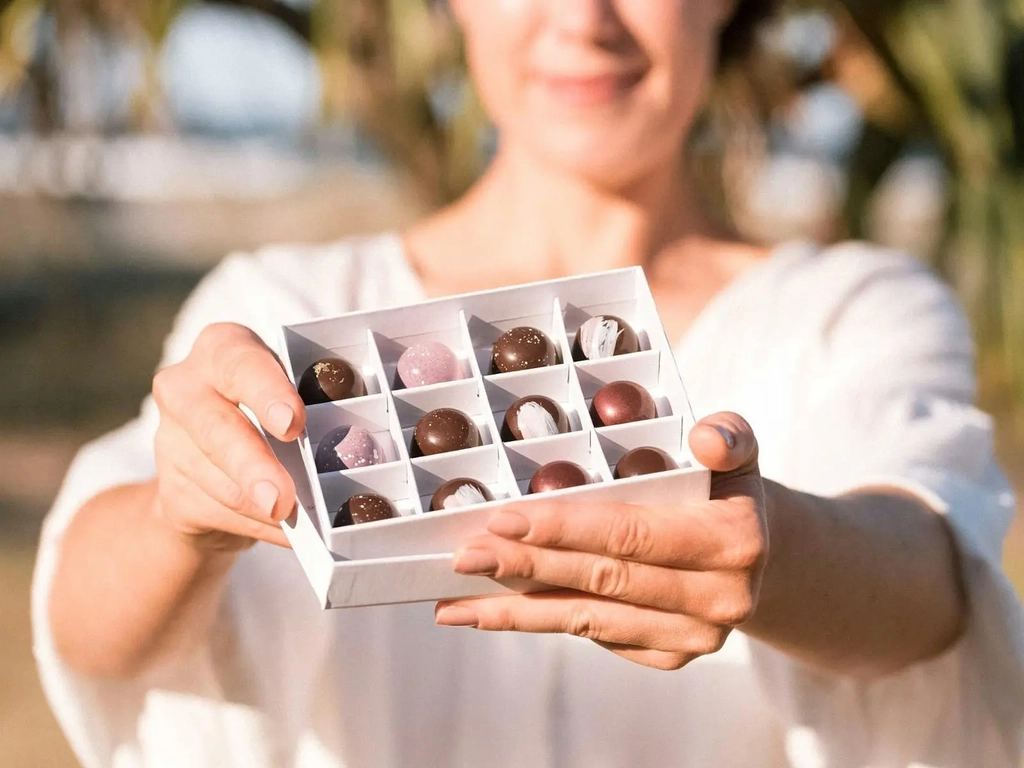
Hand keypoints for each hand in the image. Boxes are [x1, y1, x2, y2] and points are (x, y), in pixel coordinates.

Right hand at [151, 323, 305, 550]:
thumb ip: (313, 409)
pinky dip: (261, 527)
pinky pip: (220, 514)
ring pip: (220, 482)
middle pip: (216, 426)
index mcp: (223, 349)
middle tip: (281, 497)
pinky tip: (287, 532)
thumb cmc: (269, 414)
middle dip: (252, 464)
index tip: (291, 422)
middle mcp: (186, 387)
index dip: (266, 392)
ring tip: (301, 520)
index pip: (241, 363)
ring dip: (265, 509)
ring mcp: (170, 441)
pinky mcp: (171, 491)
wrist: (214, 464)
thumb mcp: (290, 394)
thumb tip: (353, 454)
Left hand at [435, 413, 767, 669]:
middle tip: (464, 557)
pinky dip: (542, 625)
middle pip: (602, 581)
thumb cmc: (728, 492)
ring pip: (590, 622)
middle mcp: (718, 600)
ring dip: (517, 612)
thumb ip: (728, 435)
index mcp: (732, 541)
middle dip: (526, 568)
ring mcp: (696, 637)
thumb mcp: (739, 452)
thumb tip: (704, 438)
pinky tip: (493, 614)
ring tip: (454, 604)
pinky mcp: (673, 656)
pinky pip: (597, 638)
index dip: (565, 528)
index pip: (632, 534)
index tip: (503, 518)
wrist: (762, 558)